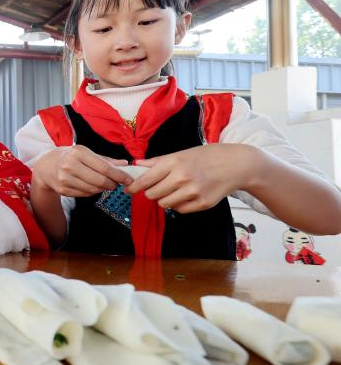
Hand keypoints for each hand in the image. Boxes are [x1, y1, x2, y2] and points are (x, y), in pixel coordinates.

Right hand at [32, 145, 131, 196]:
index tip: (128, 180)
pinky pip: (85, 194)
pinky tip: (91, 186)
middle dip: (112, 184)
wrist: (45, 166)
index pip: (104, 167)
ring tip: (103, 183)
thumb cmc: (69, 157)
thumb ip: (105, 159)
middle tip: (116, 184)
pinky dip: (92, 192)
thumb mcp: (86, 153)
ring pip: (93, 189)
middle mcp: (70, 165)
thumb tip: (125, 164)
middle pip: (100, 180)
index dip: (119, 175)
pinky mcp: (63, 190)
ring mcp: (65, 178)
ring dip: (102, 188)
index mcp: (78, 152)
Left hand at [125, 144, 255, 212]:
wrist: (236, 165)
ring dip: (164, 199)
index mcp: (174, 162)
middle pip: (152, 194)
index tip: (128, 189)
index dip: (134, 186)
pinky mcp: (203, 203)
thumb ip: (157, 162)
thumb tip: (136, 165)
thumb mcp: (181, 153)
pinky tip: (186, 195)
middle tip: (156, 188)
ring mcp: (193, 192)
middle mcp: (182, 177)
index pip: (146, 179)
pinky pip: (179, 210)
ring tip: (173, 190)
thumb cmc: (206, 157)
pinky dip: (178, 205)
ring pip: (164, 204)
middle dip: (151, 192)